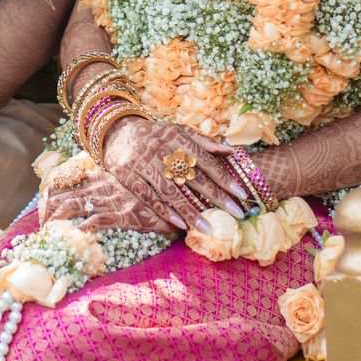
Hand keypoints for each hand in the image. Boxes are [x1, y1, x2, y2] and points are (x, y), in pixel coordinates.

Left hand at [41, 167, 173, 235]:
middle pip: (65, 193)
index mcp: (103, 178)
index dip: (52, 193)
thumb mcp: (129, 186)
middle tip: (40, 223)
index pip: (69, 181)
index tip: (43, 206)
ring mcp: (111, 200)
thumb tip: (95, 201)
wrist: (176, 196)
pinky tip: (71, 238)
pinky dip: (80, 230)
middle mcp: (103, 187)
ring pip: (73, 205)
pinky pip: (94, 221)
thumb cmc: (153, 194)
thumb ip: (113, 189)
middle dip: (47, 208)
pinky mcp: (122, 214)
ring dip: (56, 219)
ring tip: (47, 232)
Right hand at [100, 116, 248, 231]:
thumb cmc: (157, 135)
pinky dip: (164, 211)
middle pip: (192, 177)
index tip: (241, 194)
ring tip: (208, 228)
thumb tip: (232, 150)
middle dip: (216, 197)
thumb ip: (204, 142)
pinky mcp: (128, 175)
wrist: (118, 132)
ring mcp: (143, 163)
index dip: (224, 177)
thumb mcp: (179, 132)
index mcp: (178, 137)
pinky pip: (148, 197)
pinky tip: (179, 224)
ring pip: (170, 191)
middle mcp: (161, 149)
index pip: (205, 159)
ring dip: (190, 212)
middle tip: (235, 213)